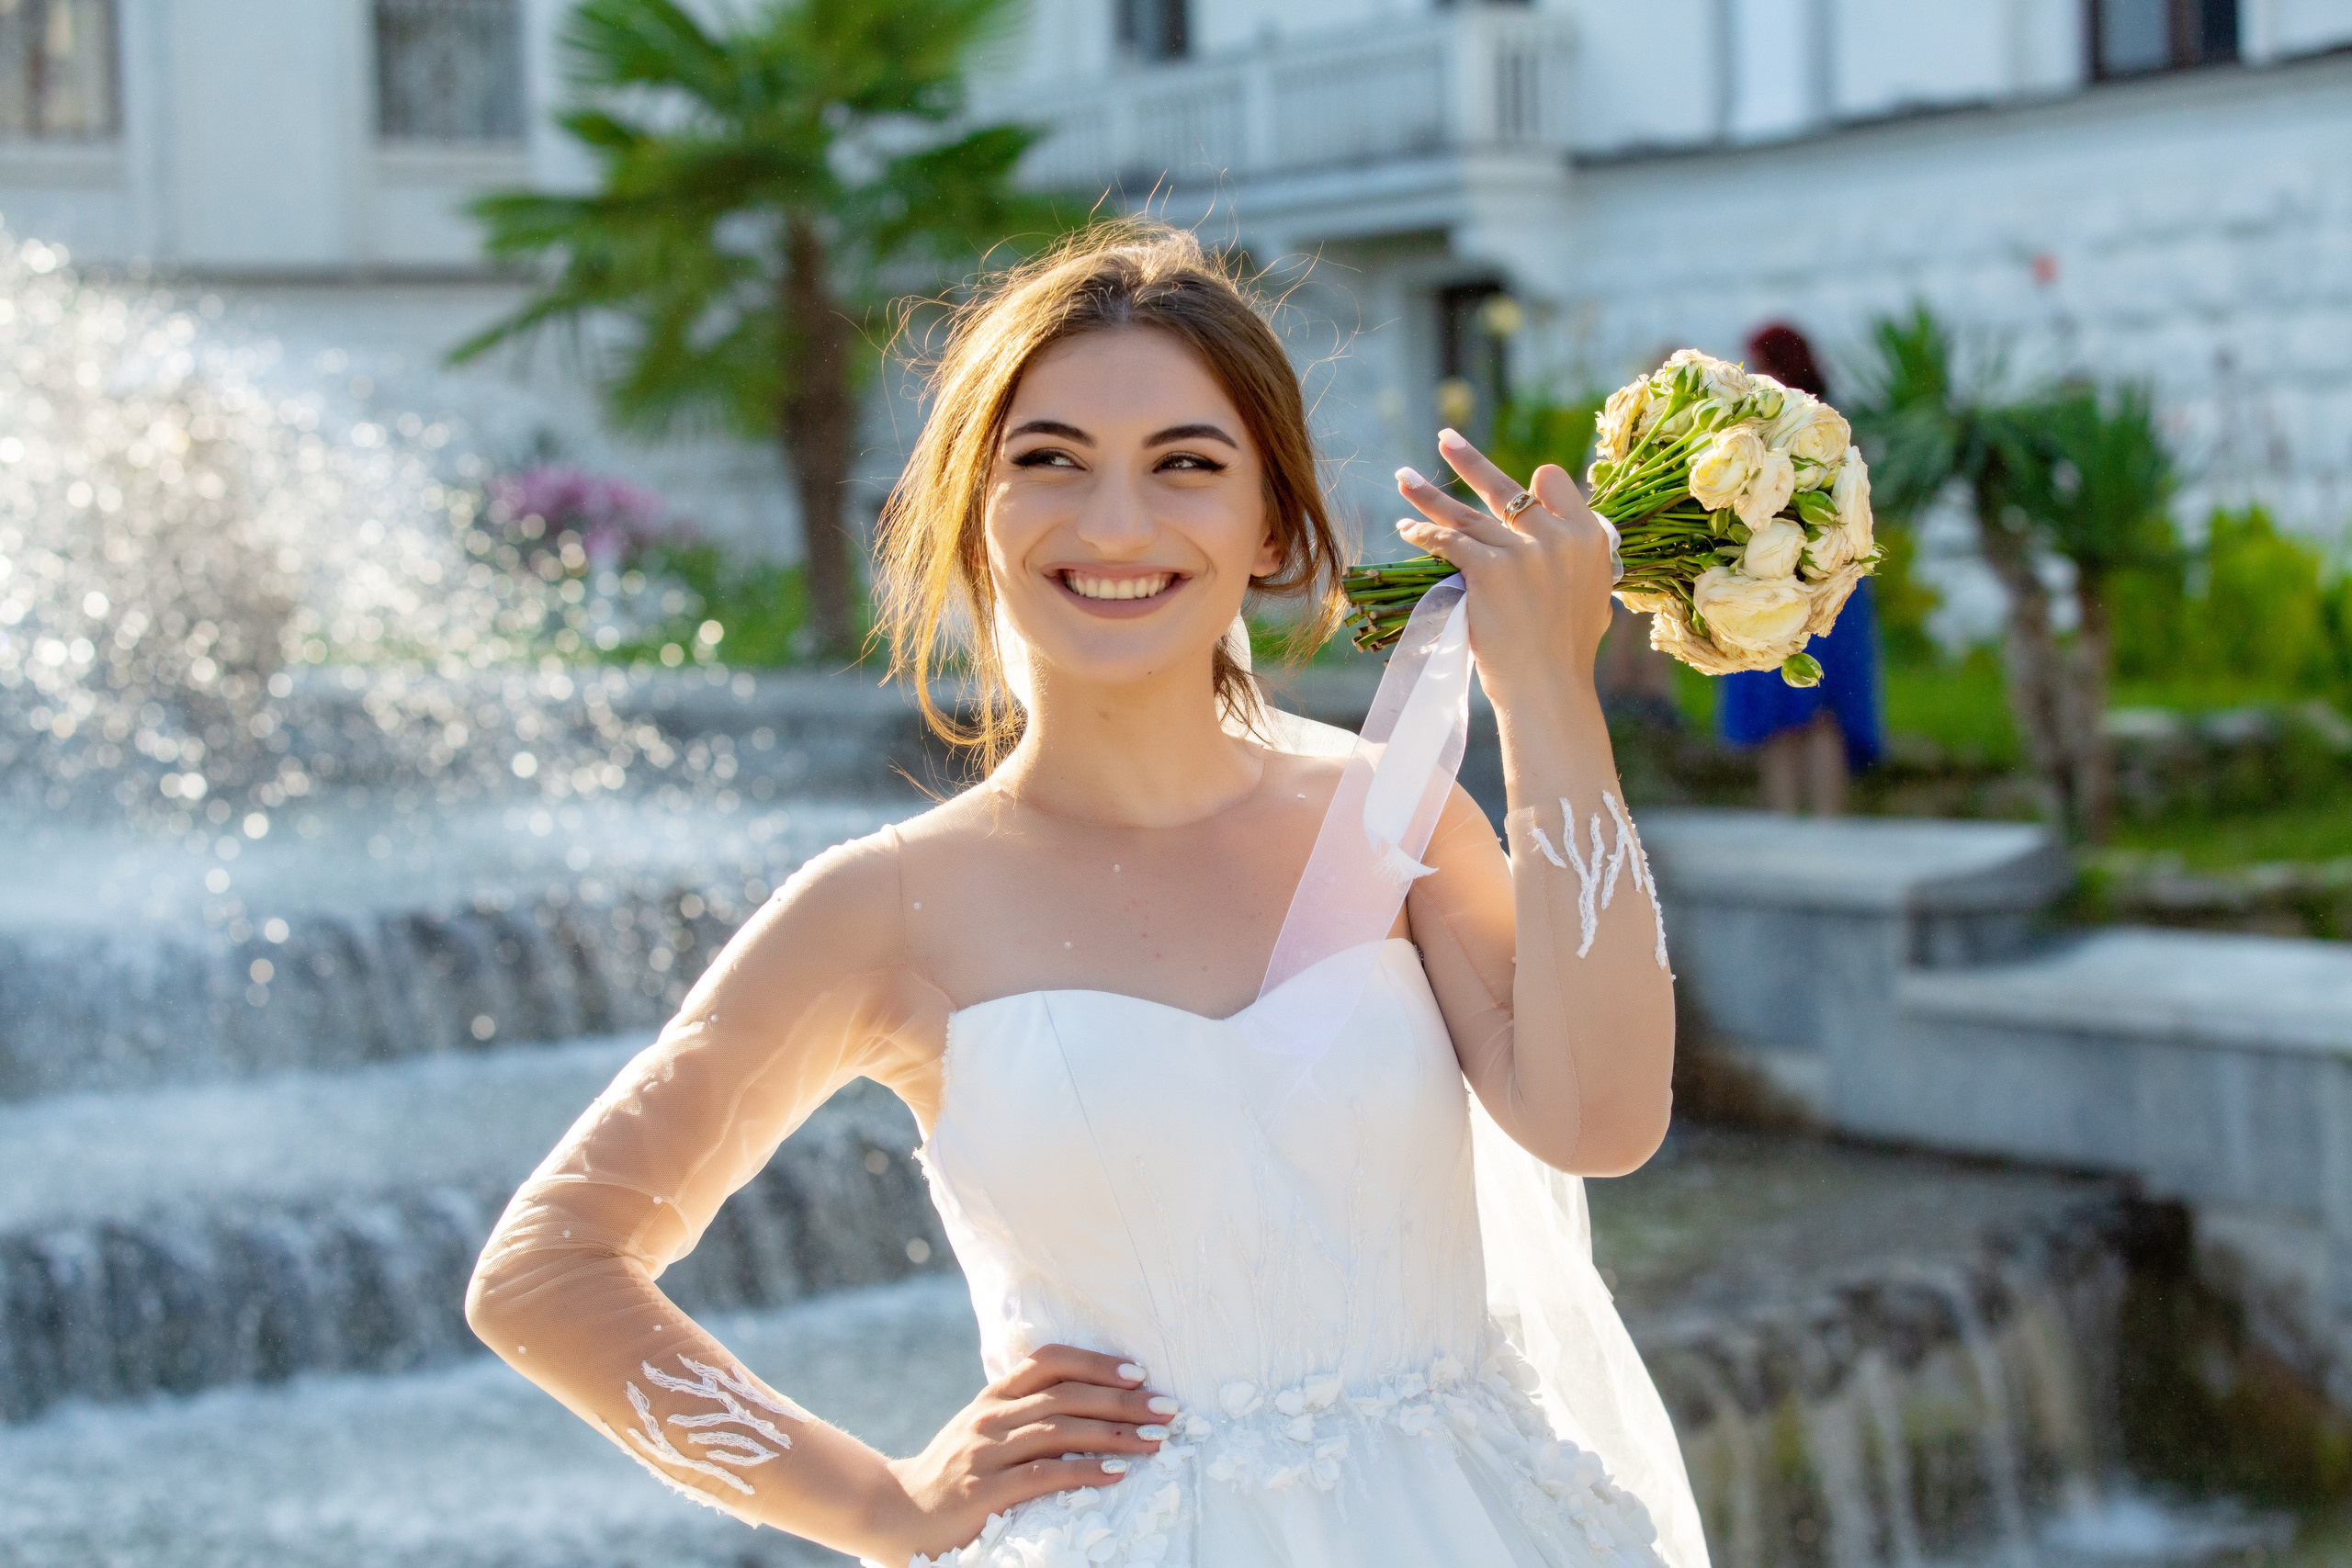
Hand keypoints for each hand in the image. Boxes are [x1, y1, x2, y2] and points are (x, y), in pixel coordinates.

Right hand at [863, 1345, 1173, 1562]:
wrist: (896, 1512)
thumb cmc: (952, 1474)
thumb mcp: (982, 1431)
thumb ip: (1023, 1413)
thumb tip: (1087, 1402)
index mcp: (993, 1398)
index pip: (1049, 1362)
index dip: (1096, 1362)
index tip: (1139, 1371)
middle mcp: (991, 1417)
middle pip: (1066, 1394)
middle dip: (1122, 1398)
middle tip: (1166, 1407)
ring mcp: (986, 1453)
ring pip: (1061, 1430)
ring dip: (1115, 1432)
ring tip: (1154, 1439)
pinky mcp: (986, 1491)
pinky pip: (1045, 1474)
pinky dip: (1085, 1470)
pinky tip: (1116, 1472)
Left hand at [1394, 428, 1617, 708]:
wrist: (1549, 689)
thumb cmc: (1568, 654)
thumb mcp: (1592, 597)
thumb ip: (1580, 561)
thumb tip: (1573, 542)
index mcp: (1589, 537)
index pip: (1554, 482)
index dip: (1533, 484)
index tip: (1514, 486)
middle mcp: (1559, 536)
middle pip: (1504, 488)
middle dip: (1468, 459)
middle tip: (1444, 437)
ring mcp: (1524, 551)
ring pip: (1466, 514)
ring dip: (1428, 495)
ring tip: (1404, 478)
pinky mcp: (1491, 570)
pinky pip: (1449, 542)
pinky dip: (1425, 534)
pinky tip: (1407, 529)